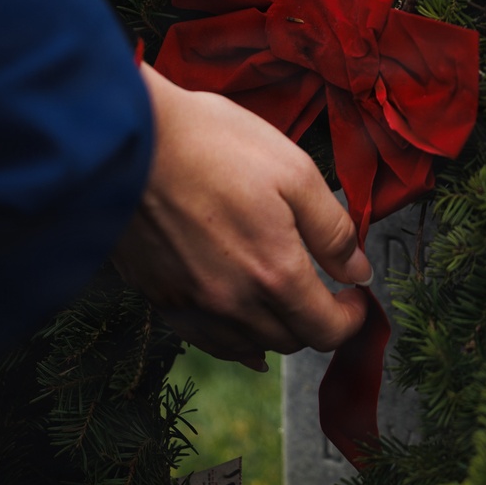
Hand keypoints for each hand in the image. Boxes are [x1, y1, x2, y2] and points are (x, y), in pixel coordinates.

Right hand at [111, 64, 371, 370]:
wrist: (126, 138)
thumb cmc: (212, 143)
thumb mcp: (294, 171)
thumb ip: (333, 230)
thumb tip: (359, 271)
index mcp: (274, 273)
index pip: (327, 330)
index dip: (351, 319)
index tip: (356, 297)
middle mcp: (233, 303)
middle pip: (290, 341)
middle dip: (316, 322)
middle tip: (325, 293)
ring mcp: (192, 305)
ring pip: (248, 346)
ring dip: (275, 331)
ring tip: (285, 305)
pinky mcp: (159, 297)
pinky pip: (206, 340)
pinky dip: (231, 338)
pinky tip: (237, 324)